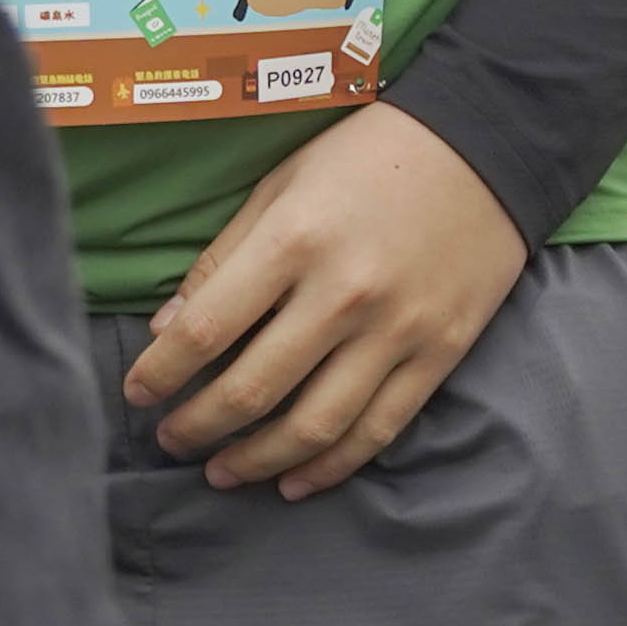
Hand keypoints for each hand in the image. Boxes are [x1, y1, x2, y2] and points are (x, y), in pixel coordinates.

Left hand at [123, 104, 529, 495]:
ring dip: (256, 460)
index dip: (159, 374)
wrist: (488, 145)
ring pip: (314, 425)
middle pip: (252, 389)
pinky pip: (380, 428)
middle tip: (171, 439)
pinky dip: (331, 466)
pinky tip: (294, 481)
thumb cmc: (371, 156)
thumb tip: (168, 331)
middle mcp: (345, 293)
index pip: (205, 331)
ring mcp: (399, 330)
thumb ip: (225, 257)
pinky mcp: (441, 352)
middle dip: (197, 426)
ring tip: (222, 473)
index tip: (137, 394)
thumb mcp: (283, 184)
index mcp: (295, 240)